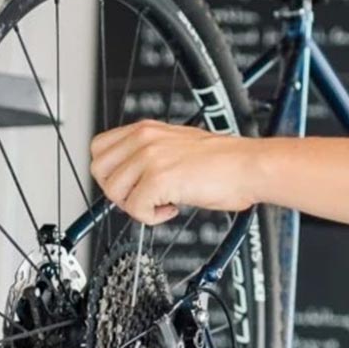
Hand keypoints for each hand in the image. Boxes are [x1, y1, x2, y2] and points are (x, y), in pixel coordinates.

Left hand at [89, 119, 258, 225]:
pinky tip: (172, 208)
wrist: (249, 166)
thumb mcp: (177, 145)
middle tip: (143, 197)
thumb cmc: (224, 162)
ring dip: (136, 205)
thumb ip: (150, 154)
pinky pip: (136, 210)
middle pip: (99, 170)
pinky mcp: (158, 179)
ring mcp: (150, 157)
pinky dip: (152, 218)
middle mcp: (145, 139)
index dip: (110, 172)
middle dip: (118, 191)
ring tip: (162, 202)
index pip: (99, 148)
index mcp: (146, 129)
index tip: (128, 184)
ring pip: (114, 192)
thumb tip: (131, 176)